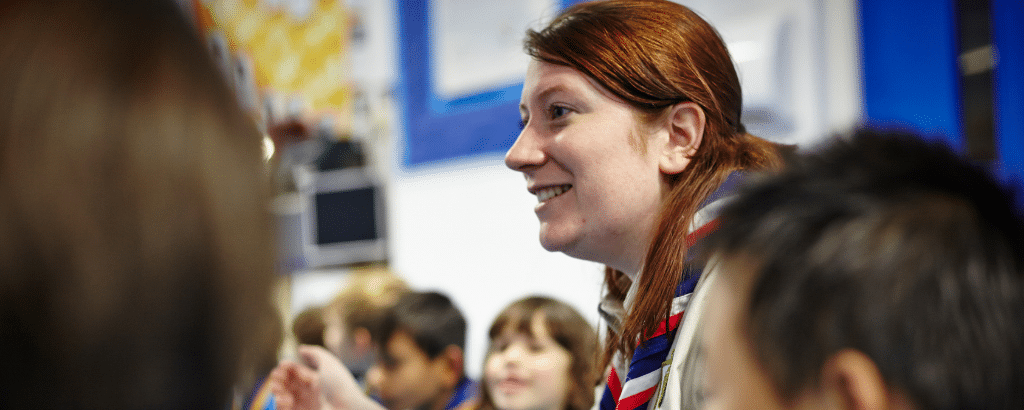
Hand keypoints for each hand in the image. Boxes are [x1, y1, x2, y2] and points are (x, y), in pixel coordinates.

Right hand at [269, 345, 383, 409]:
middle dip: (279, 378)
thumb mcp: (329, 363)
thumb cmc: (339, 385)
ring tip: (278, 388)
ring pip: (283, 397)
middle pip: (288, 384)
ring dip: (277, 390)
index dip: (288, 367)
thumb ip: (315, 353)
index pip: (297, 372)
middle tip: (276, 376)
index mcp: (317, 381)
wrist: (347, 409)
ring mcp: (305, 406)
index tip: (283, 364)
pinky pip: (283, 409)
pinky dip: (279, 403)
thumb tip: (300, 348)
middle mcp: (310, 394)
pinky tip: (285, 399)